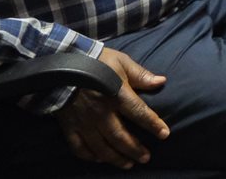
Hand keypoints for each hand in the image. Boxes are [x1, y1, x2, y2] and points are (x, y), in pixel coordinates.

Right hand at [53, 48, 168, 169]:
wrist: (61, 62)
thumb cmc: (95, 60)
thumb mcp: (121, 62)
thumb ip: (141, 75)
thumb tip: (161, 81)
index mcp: (117, 95)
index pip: (139, 112)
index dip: (153, 124)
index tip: (164, 134)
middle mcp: (101, 112)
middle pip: (120, 136)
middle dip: (134, 149)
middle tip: (146, 158)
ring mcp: (84, 121)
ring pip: (101, 146)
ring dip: (115, 158)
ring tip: (128, 164)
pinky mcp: (68, 126)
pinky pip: (79, 147)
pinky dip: (90, 156)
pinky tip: (99, 159)